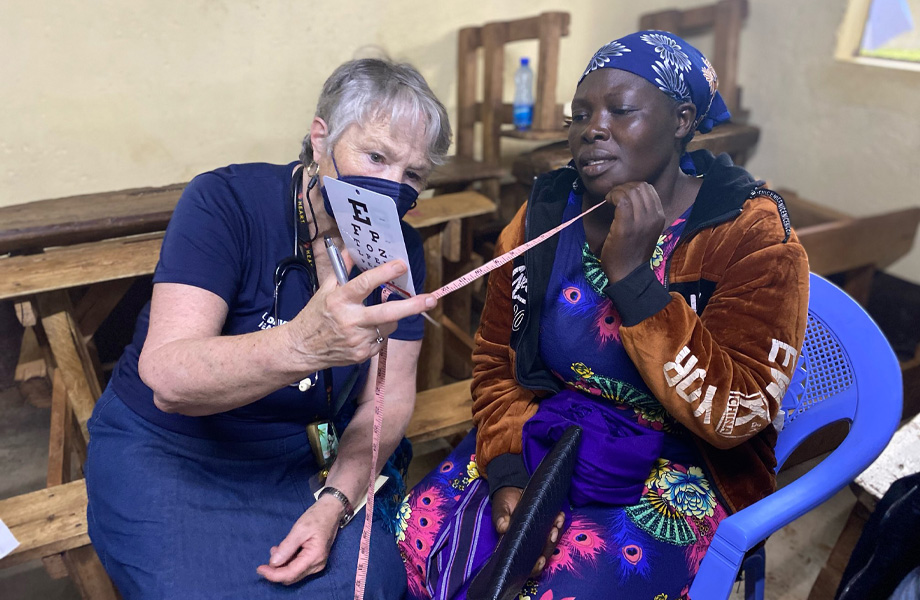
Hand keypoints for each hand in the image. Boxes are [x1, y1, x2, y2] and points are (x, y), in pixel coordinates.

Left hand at [257, 496, 342, 584]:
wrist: (331, 511)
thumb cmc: (317, 517)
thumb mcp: (300, 529)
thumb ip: (287, 547)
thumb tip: (273, 563)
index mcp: (314, 557)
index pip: (290, 574)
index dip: (273, 574)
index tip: (259, 568)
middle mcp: (317, 565)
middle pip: (291, 577)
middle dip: (276, 572)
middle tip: (264, 561)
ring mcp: (317, 564)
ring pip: (293, 573)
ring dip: (281, 566)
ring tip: (276, 550)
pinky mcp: (314, 560)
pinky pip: (297, 567)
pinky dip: (287, 562)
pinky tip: (283, 551)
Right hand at [288, 260, 436, 366]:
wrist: (302, 349)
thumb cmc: (315, 315)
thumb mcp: (324, 289)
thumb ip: (342, 269)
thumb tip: (354, 247)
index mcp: (339, 301)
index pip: (364, 284)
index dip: (384, 273)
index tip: (401, 265)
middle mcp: (350, 321)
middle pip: (387, 313)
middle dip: (412, 306)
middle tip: (431, 299)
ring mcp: (358, 340)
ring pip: (388, 326)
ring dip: (388, 319)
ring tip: (370, 318)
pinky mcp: (363, 354)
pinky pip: (381, 339)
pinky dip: (378, 333)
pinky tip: (362, 333)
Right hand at [491, 487, 565, 577]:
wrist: (513, 489)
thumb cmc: (504, 502)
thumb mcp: (500, 508)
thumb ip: (500, 517)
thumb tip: (503, 527)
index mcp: (514, 544)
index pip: (524, 563)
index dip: (534, 566)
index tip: (540, 560)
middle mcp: (528, 543)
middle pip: (542, 554)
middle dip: (549, 546)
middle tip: (552, 533)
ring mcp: (538, 535)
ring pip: (551, 543)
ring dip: (557, 534)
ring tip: (557, 522)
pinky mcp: (546, 525)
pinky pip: (556, 529)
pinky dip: (560, 523)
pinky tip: (559, 516)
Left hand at [599, 182, 665, 283]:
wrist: (629, 274)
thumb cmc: (633, 252)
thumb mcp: (646, 230)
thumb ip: (644, 214)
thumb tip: (631, 195)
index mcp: (660, 217)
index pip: (649, 189)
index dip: (633, 187)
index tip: (622, 195)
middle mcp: (653, 217)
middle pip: (640, 187)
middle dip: (624, 187)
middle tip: (613, 196)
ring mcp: (641, 221)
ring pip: (631, 191)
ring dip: (617, 191)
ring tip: (610, 199)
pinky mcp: (626, 226)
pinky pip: (621, 200)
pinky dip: (612, 196)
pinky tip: (607, 201)